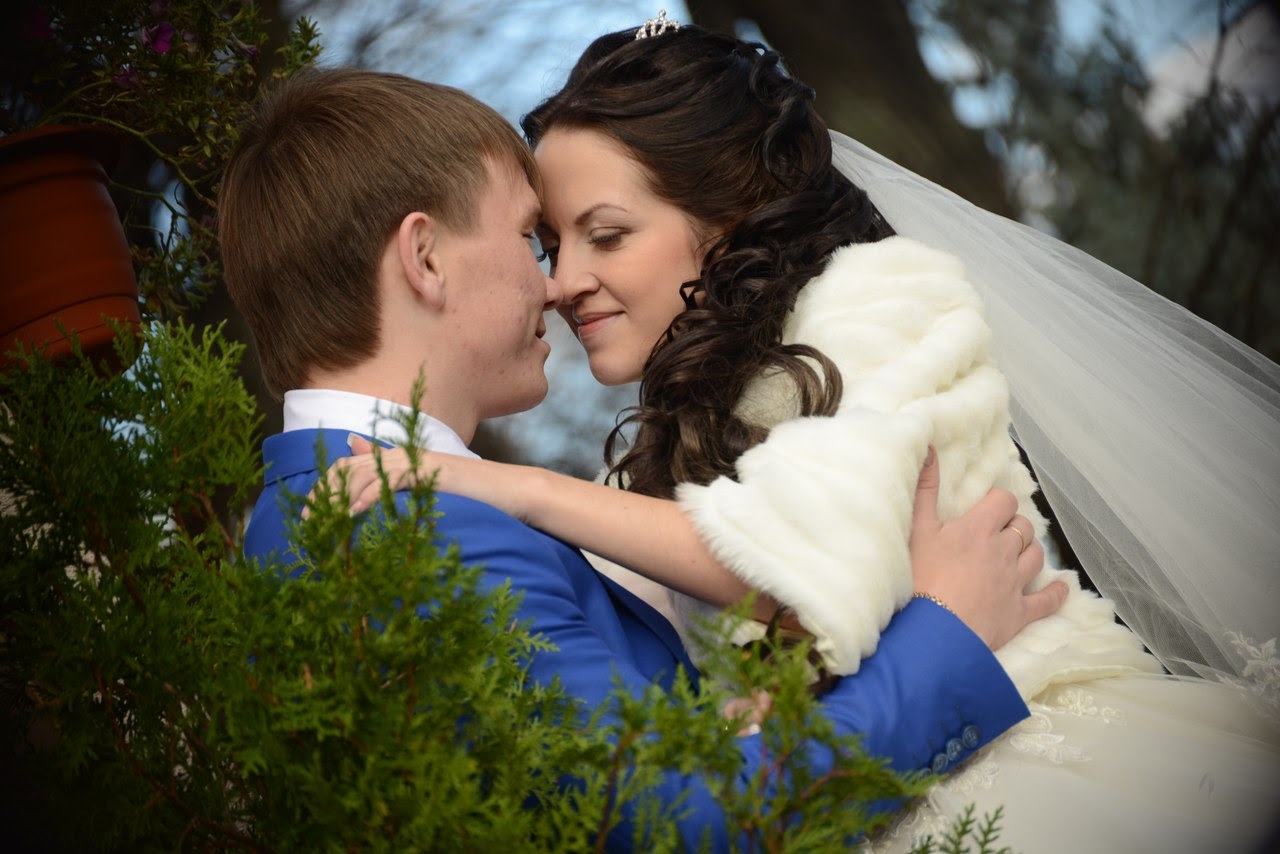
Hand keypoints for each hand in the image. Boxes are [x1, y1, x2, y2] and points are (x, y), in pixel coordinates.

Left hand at [308, 435, 532, 520]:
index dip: (324, 489)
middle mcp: (402, 455)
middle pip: (347, 468)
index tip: (311, 516)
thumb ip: (401, 488)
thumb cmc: (475, 499)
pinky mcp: (428, 471)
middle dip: (322, 495)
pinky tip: (355, 513)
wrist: (511, 492)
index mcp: (399, 460)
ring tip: (325, 523)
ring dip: (338, 498)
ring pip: (362, 473)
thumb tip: (382, 492)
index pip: (348, 466)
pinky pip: (389, 479)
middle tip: (308, 524)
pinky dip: (368, 495)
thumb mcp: (430, 495)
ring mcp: (415, 461)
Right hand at [908, 447, 1066, 649]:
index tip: (985, 510)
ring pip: (1036, 556)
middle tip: (995, 533)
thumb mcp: (916, 530)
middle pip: (1023, 527)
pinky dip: (1056, 593)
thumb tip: (928, 447)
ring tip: (1016, 553)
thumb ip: (924, 488)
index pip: (1004, 501)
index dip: (997, 502)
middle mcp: (1003, 551)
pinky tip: (1060, 589)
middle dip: (1012, 526)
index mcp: (979, 529)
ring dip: (1029, 551)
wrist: (932, 633)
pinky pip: (1047, 600)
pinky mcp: (1019, 613)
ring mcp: (1015, 583)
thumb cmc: (919, 579)